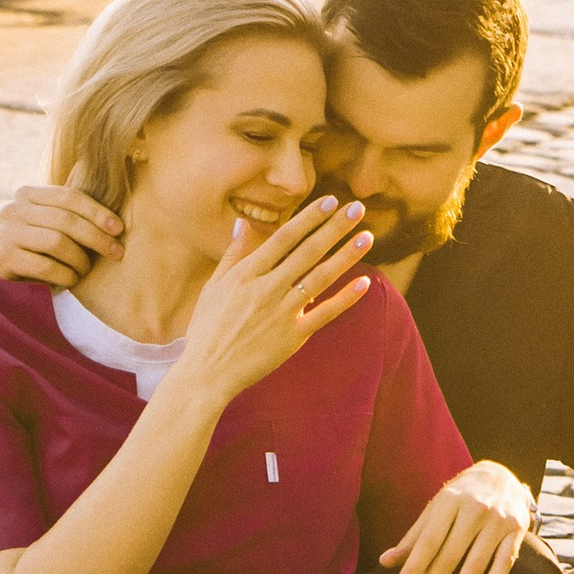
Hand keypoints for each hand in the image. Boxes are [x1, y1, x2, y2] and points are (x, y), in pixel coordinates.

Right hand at [0, 182, 124, 288]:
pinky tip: (71, 280)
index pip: (69, 196)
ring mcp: (4, 233)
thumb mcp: (52, 226)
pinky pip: (45, 265)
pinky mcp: (2, 258)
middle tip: (116, 252)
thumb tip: (102, 181)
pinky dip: (65, 275)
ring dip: (80, 260)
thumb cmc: (38, 252)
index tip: (119, 228)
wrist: (6, 285)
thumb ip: (69, 207)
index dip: (98, 212)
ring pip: (56, 242)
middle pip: (65, 219)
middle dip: (96, 237)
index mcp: (26, 194)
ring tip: (85, 270)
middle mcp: (12, 209)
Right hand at [178, 197, 372, 402]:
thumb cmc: (207, 328)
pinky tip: (364, 282)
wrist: (207, 372)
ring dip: (346, 256)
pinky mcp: (292, 337)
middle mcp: (266, 289)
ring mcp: (281, 313)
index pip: (285, 237)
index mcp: (247, 273)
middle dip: (334, 227)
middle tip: (357, 208)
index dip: (309, 217)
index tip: (330, 200)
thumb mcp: (213, 286)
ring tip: (367, 237)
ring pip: (320, 278)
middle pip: (308, 251)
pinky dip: (345, 298)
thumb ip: (233, 254)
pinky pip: (325, 314)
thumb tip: (242, 222)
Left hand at [381, 462, 534, 573]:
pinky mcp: (517, 529)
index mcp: (448, 502)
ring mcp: (497, 520)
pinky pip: (505, 561)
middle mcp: (474, 509)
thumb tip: (385, 562)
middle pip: (448, 557)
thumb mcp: (435, 510)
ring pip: (475, 564)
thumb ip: (413, 537)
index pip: (428, 542)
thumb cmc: (460, 497)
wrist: (502, 474)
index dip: (412, 569)